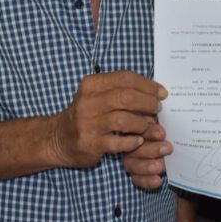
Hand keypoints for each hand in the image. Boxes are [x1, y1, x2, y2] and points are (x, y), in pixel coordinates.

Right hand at [49, 70, 166, 168]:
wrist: (59, 138)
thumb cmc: (88, 114)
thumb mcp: (98, 95)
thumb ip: (122, 90)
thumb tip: (156, 92)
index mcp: (92, 85)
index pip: (125, 78)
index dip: (148, 85)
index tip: (162, 93)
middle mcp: (88, 102)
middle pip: (126, 97)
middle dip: (148, 103)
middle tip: (158, 109)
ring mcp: (88, 124)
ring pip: (124, 120)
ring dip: (142, 124)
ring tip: (148, 126)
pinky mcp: (90, 143)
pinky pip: (119, 142)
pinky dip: (133, 141)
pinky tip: (137, 141)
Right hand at [123, 120, 172, 189]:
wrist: (175, 143)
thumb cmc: (170, 127)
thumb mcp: (167, 118)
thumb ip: (163, 115)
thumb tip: (166, 105)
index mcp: (137, 126)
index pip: (136, 128)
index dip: (148, 131)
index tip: (162, 133)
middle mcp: (130, 142)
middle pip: (133, 147)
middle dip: (151, 149)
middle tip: (167, 149)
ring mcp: (131, 158)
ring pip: (131, 164)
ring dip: (146, 166)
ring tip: (160, 167)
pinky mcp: (136, 174)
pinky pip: (136, 179)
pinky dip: (146, 181)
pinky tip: (157, 181)